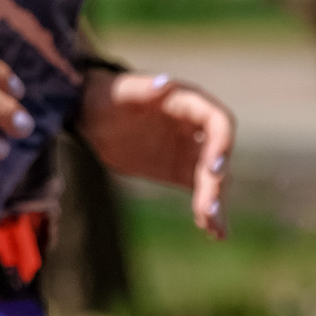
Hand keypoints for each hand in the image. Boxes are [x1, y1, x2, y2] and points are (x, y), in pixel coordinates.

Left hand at [76, 70, 235, 237]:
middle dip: (216, 183)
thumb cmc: (107, 95)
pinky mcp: (181, 171)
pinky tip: (213, 232)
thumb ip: (143, 89)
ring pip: (213, 179)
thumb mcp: (119, 92)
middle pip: (218, 157)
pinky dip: (208, 211)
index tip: (214, 168)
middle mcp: (197, 128)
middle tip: (207, 209)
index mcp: (188, 103)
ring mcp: (191, 151)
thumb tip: (165, 83)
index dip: (222, 144)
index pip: (218, 122)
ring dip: (215, 202)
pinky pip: (201, 192)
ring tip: (212, 227)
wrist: (92, 115)